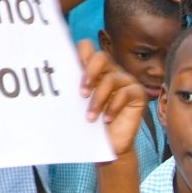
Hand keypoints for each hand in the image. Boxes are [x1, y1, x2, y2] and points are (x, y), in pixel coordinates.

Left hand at [76, 39, 150, 158]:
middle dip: (89, 73)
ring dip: (98, 100)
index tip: (69, 68)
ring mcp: (125, 81)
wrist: (108, 144)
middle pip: (100, 57)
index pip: (87, 48)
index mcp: (93, 70)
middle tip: (81, 93)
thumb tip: (53, 76)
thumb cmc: (90, 123)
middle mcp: (110, 71)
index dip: (79, 53)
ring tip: (90, 117)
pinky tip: (106, 119)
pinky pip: (125, 94)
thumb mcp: (77, 105)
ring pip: (111, 79)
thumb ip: (71, 88)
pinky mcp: (137, 93)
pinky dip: (113, 107)